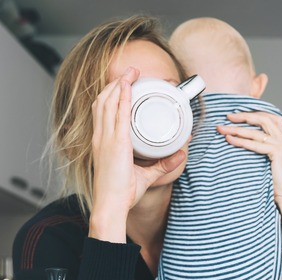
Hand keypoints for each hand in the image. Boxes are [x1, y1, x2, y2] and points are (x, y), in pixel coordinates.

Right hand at [89, 67, 185, 241]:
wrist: (110, 205)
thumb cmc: (120, 194)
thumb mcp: (143, 175)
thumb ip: (161, 165)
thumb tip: (180, 154)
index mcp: (102, 143)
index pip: (101, 111)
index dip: (110, 95)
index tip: (121, 84)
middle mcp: (101, 137)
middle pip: (104, 101)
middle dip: (116, 83)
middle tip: (130, 72)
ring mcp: (106, 139)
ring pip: (109, 103)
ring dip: (120, 84)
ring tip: (132, 72)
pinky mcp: (115, 144)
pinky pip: (118, 114)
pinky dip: (122, 97)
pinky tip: (127, 85)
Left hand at [216, 111, 281, 209]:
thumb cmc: (279, 183)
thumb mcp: (274, 162)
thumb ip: (266, 150)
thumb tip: (248, 143)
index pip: (272, 118)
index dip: (255, 113)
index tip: (239, 114)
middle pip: (264, 119)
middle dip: (245, 116)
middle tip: (228, 116)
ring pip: (257, 132)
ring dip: (238, 128)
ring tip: (223, 129)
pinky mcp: (279, 153)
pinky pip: (256, 144)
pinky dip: (241, 141)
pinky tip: (230, 140)